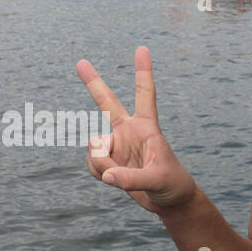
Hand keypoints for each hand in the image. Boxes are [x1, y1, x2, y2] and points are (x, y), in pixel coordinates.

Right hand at [75, 46, 197, 214]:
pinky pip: (91, 164)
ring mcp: (116, 146)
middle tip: (80, 62)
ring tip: (119, 177)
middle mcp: (128, 132)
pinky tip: (112, 179)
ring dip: (101, 164)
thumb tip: (107, 176)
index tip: (142, 48)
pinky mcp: (109, 162)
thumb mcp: (157, 180)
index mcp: (146, 127)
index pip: (145, 94)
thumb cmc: (172, 184)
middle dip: (93, 83)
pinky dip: (98, 173)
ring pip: (94, 148)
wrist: (168, 202)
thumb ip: (131, 178)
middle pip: (107, 103)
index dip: (143, 71)